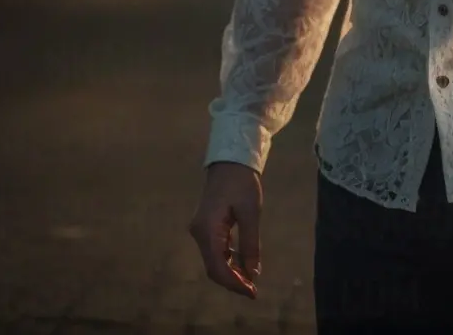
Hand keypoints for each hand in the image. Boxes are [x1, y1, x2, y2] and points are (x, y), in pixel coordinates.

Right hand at [188, 161, 262, 299]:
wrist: (230, 160)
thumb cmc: (242, 182)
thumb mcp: (250, 212)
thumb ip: (250, 243)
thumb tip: (253, 272)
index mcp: (207, 230)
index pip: (217, 267)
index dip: (234, 283)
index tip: (252, 291)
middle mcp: (199, 233)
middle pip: (213, 267)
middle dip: (233, 281)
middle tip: (253, 290)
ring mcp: (201, 231)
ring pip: (214, 261)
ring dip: (231, 272)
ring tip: (250, 281)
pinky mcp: (206, 228)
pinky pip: (215, 251)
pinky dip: (228, 261)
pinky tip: (242, 265)